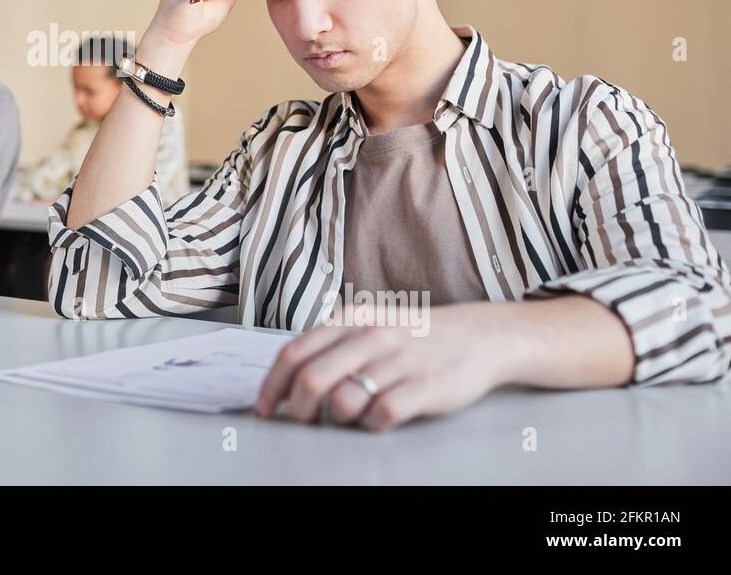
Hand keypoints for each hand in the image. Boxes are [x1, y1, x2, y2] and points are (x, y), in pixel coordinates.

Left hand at [254, 302, 516, 430]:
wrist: (479, 336)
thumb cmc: (415, 337)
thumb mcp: (369, 325)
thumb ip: (331, 344)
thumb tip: (286, 378)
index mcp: (350, 319)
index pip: (293, 353)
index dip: (271, 385)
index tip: (265, 408)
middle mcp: (371, 335)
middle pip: (311, 379)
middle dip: (297, 408)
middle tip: (302, 419)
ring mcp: (398, 360)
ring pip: (342, 401)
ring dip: (337, 418)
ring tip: (351, 414)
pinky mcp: (425, 386)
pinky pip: (381, 415)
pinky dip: (372, 425)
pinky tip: (379, 418)